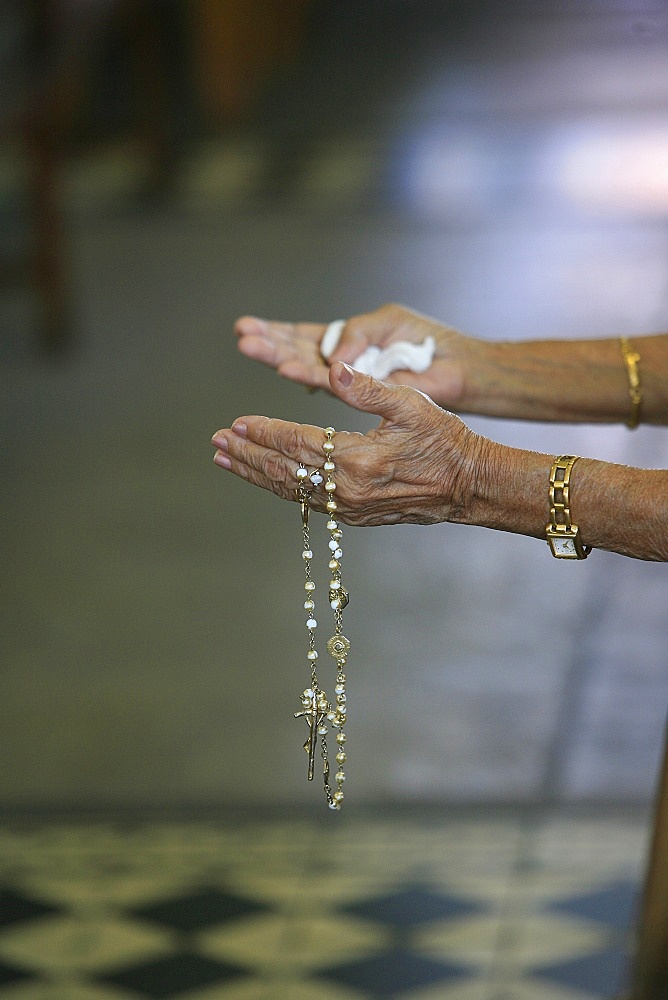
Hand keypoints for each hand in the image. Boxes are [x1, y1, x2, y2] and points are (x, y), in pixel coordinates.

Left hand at [212, 361, 489, 526]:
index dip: (264, 433)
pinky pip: (308, 502)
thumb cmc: (444, 441)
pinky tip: (266, 477)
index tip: (236, 422)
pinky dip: (281, 488)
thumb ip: (369, 388)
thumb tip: (334, 370)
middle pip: (284, 472)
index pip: (297, 445)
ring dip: (256, 474)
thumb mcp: (412, 405)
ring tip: (227, 461)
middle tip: (216, 443)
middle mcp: (348, 490)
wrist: (468, 487)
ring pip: (291, 491)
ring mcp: (349, 508)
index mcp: (359, 460)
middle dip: (247, 456)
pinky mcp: (354, 516)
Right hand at [234, 303, 479, 408]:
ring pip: (306, 367)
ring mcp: (349, 381)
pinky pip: (330, 384)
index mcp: (345, 342)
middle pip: (296, 351)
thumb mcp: (387, 323)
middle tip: (241, 336)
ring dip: (278, 357)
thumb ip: (358, 332)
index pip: (302, 337)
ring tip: (249, 346)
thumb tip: (331, 354)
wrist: (457, 369)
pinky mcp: (363, 395)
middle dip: (268, 343)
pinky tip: (286, 368)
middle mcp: (341, 364)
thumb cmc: (427, 343)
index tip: (246, 327)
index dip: (275, 332)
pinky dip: (308, 375)